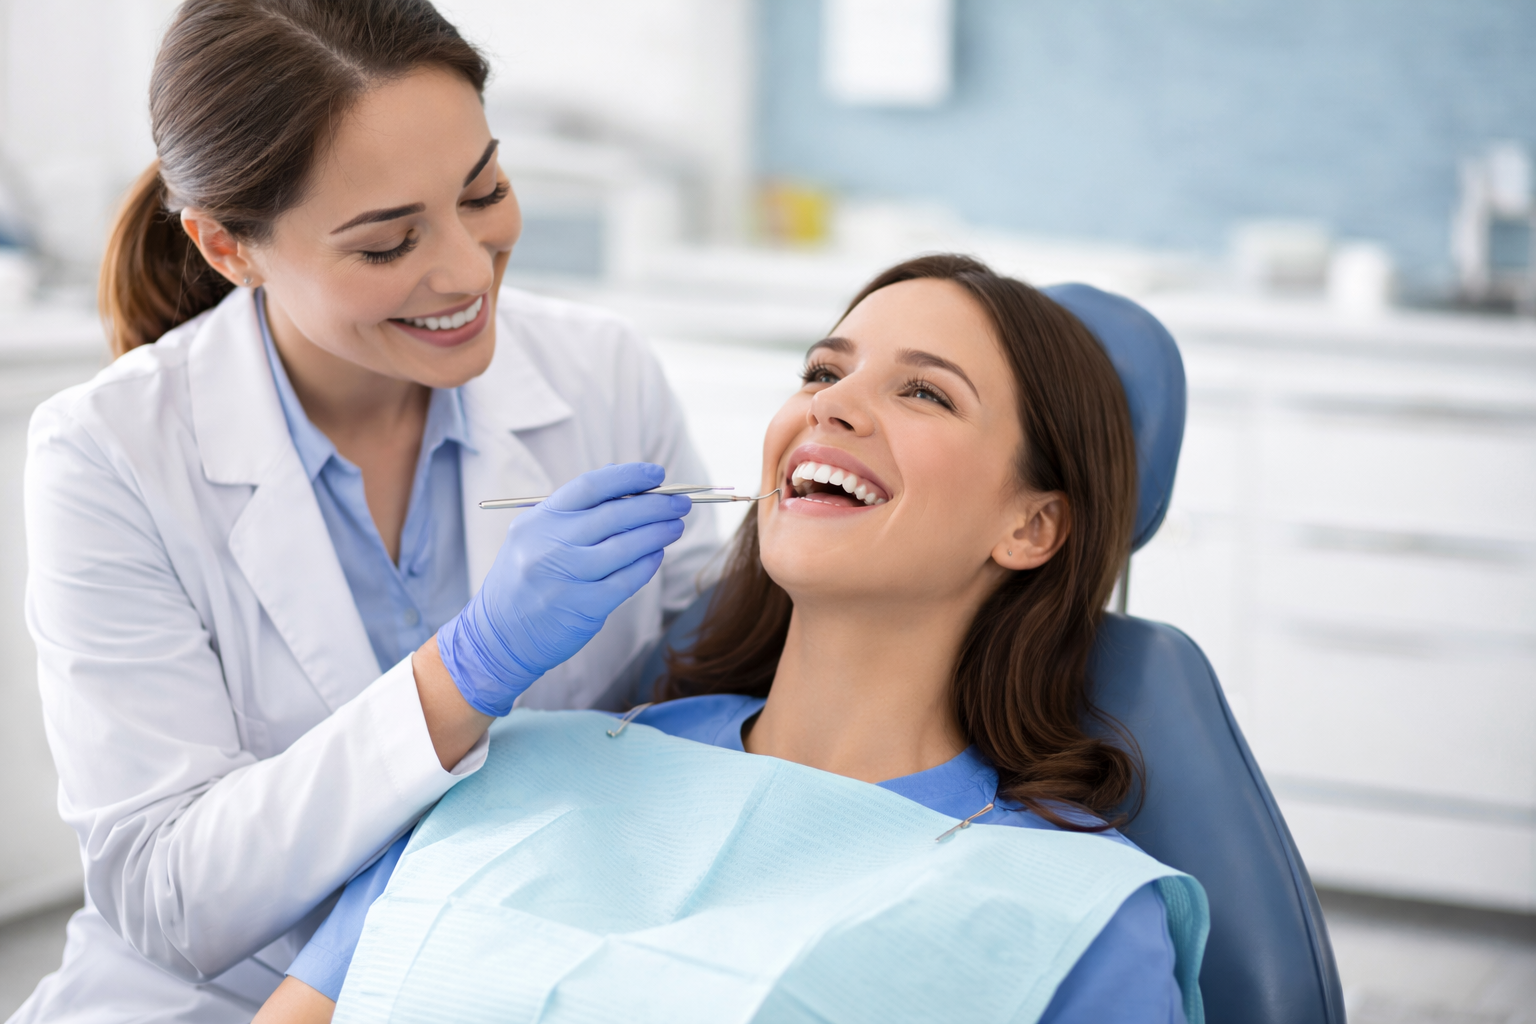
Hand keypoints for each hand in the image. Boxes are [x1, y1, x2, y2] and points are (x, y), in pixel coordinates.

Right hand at [435, 463, 689, 715]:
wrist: (499, 635)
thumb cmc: (526, 578)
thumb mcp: (535, 536)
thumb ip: (575, 515)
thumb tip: (631, 492)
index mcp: (539, 520)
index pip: (591, 486)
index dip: (629, 477)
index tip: (657, 475)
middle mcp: (550, 545)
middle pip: (615, 515)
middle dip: (656, 506)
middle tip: (680, 502)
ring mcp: (566, 577)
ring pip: (626, 547)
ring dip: (658, 533)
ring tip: (675, 526)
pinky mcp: (583, 607)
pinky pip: (627, 580)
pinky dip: (647, 565)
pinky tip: (657, 555)